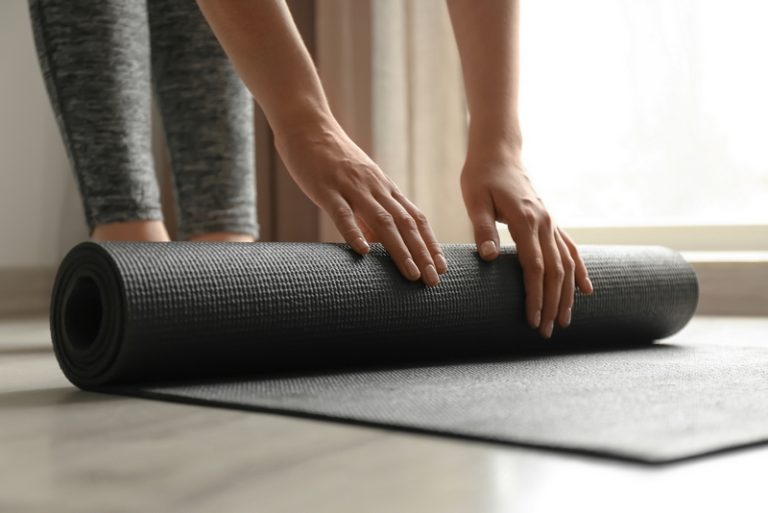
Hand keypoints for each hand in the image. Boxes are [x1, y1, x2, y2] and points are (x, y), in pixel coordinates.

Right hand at [275, 118, 447, 285]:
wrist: (307, 125)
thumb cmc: (331, 159)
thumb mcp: (357, 184)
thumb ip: (368, 212)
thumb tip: (376, 245)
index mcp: (383, 188)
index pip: (415, 218)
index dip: (430, 243)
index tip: (441, 267)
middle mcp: (374, 188)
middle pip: (405, 224)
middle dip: (423, 254)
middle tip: (434, 280)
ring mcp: (351, 187)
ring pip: (382, 221)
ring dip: (400, 250)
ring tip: (412, 274)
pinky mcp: (326, 188)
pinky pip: (342, 213)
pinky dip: (354, 232)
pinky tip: (362, 251)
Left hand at [460, 150, 592, 337]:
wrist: (498, 152)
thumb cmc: (481, 175)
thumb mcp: (475, 199)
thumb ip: (483, 228)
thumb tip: (489, 257)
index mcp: (525, 220)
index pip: (534, 267)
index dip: (535, 295)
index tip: (533, 320)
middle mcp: (544, 223)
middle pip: (555, 271)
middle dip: (552, 303)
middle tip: (548, 332)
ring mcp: (550, 222)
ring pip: (567, 263)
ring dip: (568, 294)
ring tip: (565, 320)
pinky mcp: (550, 221)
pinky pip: (571, 249)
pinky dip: (580, 270)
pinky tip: (586, 289)